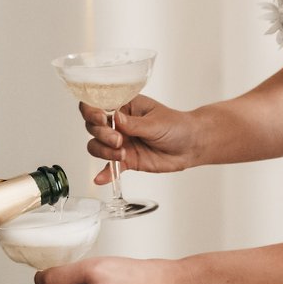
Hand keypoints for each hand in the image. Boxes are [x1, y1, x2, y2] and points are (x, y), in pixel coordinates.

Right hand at [81, 95, 199, 183]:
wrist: (190, 146)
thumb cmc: (176, 126)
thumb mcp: (156, 122)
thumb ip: (134, 123)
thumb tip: (114, 117)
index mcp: (124, 106)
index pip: (98, 104)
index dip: (92, 111)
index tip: (101, 118)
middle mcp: (118, 123)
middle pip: (93, 127)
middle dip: (102, 134)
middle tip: (118, 140)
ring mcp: (120, 142)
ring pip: (97, 146)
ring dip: (104, 152)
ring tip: (122, 155)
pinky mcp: (126, 160)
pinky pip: (111, 167)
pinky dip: (105, 173)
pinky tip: (100, 179)